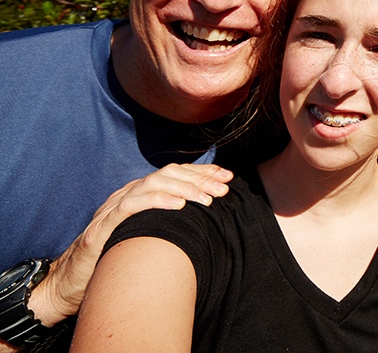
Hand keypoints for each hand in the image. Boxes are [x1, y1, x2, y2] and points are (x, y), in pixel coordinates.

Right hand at [27, 163, 231, 326]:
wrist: (71, 284)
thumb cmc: (114, 261)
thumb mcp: (149, 237)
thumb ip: (171, 225)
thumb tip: (208, 222)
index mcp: (140, 196)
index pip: (175, 174)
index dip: (202, 172)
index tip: (227, 176)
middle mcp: (128, 195)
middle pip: (168, 174)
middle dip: (200, 178)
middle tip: (224, 188)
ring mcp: (114, 207)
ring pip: (153, 184)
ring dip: (184, 189)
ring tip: (207, 199)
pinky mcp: (103, 226)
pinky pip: (131, 205)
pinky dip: (156, 201)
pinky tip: (177, 206)